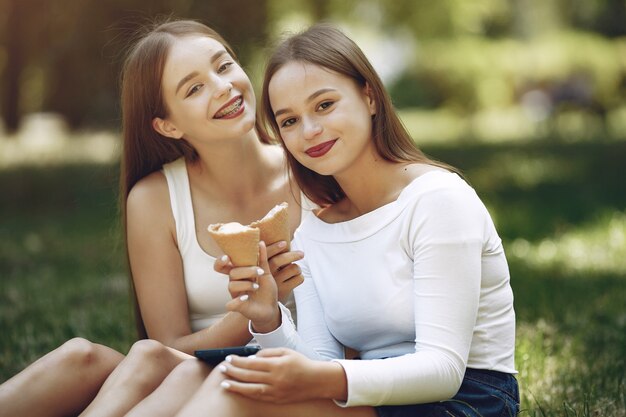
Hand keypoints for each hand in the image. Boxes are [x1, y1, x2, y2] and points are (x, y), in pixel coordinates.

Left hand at [218, 348, 344, 403]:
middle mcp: (275, 379)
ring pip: (251, 389)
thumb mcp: (286, 351)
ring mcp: (275, 391)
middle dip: (233, 372)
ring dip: (236, 386)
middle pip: (249, 376)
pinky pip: (258, 397)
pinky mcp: (277, 399)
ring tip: (224, 383)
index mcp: (277, 365)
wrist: (316, 380)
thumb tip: (251, 357)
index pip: (252, 363)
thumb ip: (268, 353)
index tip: (228, 358)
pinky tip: (238, 390)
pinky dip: (247, 393)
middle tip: (222, 368)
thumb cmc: (300, 363)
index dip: (238, 361)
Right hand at [224, 242, 280, 330]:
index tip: (227, 257)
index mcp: (240, 272)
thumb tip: (260, 242)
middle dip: (246, 271)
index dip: (221, 261)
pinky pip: (230, 304)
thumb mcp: (266, 273)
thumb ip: (262, 259)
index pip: (222, 265)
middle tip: (260, 272)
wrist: (271, 307)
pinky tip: (246, 298)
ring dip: (246, 284)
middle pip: (232, 273)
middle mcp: (235, 282)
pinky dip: (237, 301)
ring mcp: (235, 294)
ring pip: (232, 286)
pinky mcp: (237, 306)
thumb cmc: (266, 289)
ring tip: (257, 286)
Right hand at [265, 241, 304, 301]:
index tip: (284, 243)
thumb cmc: (268, 281)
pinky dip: (300, 277)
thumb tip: (283, 243)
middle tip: (302, 253)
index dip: (275, 248)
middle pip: (280, 260)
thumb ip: (270, 258)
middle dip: (293, 255)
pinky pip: (299, 279)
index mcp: (261, 267)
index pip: (266, 255)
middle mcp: (266, 275)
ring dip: (297, 268)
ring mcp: (275, 283)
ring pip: (293, 268)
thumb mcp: (265, 270)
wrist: (265, 305)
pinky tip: (295, 279)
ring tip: (294, 271)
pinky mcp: (284, 291)